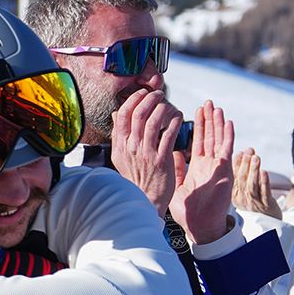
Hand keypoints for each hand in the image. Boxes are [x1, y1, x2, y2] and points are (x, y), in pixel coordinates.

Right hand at [108, 90, 182, 207]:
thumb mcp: (120, 157)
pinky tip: (178, 117)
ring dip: (163, 108)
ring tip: (168, 104)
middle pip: (138, 114)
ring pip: (154, 121)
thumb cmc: (135, 178)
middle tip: (159, 95)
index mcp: (120, 146)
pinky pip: (169, 134)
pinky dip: (174, 121)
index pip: (122, 115)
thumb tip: (114, 114)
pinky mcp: (162, 160)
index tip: (142, 94)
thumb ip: (118, 135)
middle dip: (150, 99)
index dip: (133, 100)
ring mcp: (146, 154)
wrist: (145, 200)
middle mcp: (131, 148)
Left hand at [169, 101, 236, 243]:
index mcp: (198, 166)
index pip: (198, 141)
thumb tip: (172, 153)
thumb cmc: (189, 210)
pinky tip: (227, 123)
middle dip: (209, 120)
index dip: (199, 126)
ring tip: (216, 108)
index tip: (197, 111)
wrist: (200, 225)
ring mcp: (218, 166)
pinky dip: (227, 136)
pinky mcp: (224, 171)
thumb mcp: (179, 185)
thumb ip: (178, 168)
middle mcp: (209, 164)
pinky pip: (226, 150)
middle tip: (207, 103)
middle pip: (209, 137)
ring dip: (218, 124)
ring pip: (218, 140)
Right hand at [231, 147, 278, 218]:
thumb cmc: (255, 202)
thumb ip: (242, 173)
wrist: (267, 221)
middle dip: (246, 164)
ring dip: (253, 170)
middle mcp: (242, 199)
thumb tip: (241, 153)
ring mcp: (254, 203)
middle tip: (249, 151)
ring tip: (256, 158)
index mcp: (234, 194)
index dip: (237, 164)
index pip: (234, 177)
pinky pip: (264, 193)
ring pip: (252, 185)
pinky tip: (264, 172)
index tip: (240, 152)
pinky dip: (264, 182)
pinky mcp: (266, 205)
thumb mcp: (244, 189)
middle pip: (242, 180)